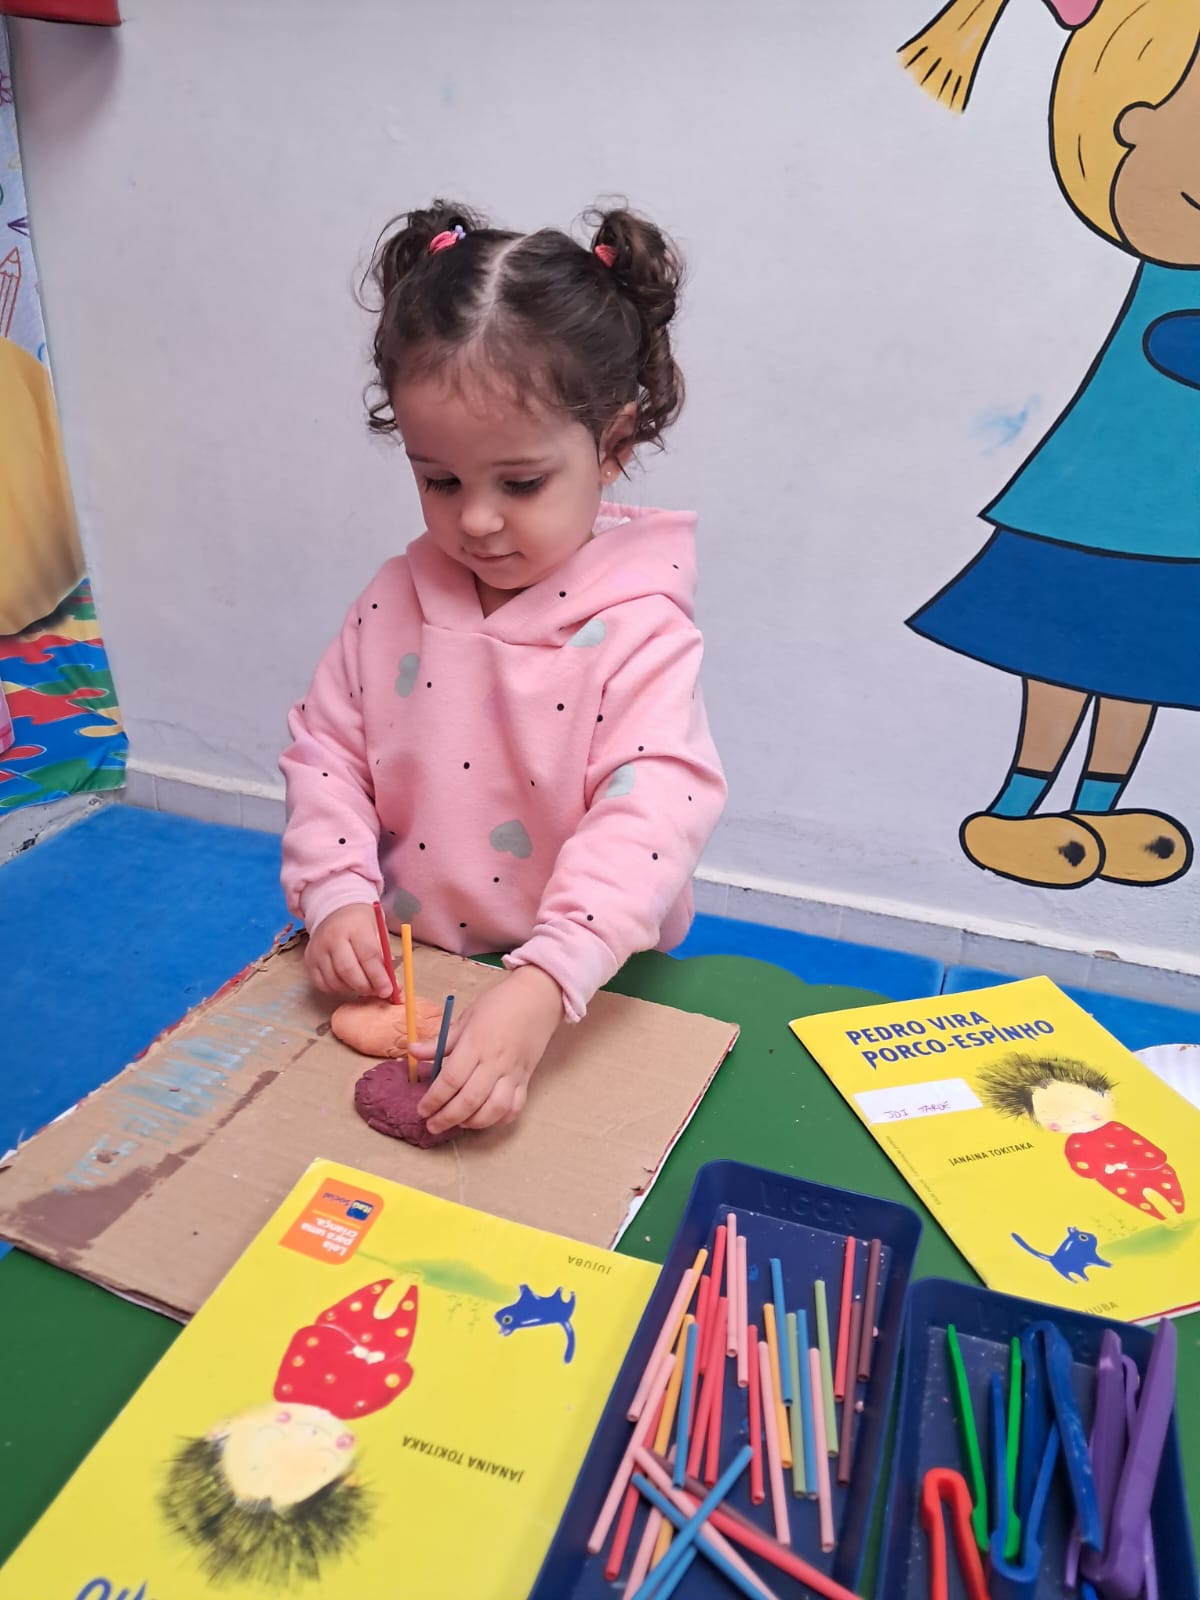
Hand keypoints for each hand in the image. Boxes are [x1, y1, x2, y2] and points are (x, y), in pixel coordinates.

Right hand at [305, 904, 394, 999]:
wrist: (336, 911)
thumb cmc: (361, 924)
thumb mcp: (378, 932)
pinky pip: (322, 984)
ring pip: (335, 981)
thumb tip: (392, 986)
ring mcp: (318, 949)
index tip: (388, 990)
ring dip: (352, 989)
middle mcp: (332, 937)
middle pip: (348, 970)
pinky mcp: (309, 960)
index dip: (379, 977)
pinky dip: (337, 989)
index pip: (367, 956)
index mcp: (354, 926)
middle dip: (365, 987)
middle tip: (376, 991)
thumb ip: (384, 958)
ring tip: (364, 985)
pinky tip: (347, 982)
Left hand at [413, 966, 563, 1134]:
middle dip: (447, 1118)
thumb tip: (411, 1052)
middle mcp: (495, 1062)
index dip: (434, 1099)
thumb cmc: (499, 1005)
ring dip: (473, 1122)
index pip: (451, 1080)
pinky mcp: (527, 1079)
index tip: (422, 1109)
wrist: (537, 998)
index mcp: (476, 1044)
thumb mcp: (466, 1018)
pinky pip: (515, 1107)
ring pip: (494, 1109)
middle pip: (469, 1100)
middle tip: (432, 1125)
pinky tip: (485, 1117)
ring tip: (458, 1123)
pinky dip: (500, 1118)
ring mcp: (513, 1073)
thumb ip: (440, 1042)